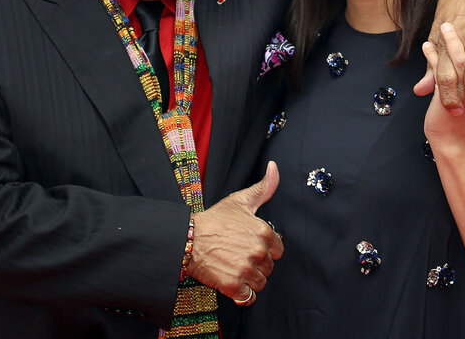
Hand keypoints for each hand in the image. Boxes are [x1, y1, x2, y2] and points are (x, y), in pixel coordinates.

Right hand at [185, 161, 283, 301]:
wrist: (186, 239)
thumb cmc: (213, 220)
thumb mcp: (239, 200)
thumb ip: (263, 188)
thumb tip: (274, 168)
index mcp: (263, 231)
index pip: (278, 250)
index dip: (264, 248)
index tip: (249, 245)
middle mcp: (258, 251)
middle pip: (269, 267)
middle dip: (257, 264)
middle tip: (238, 255)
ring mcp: (246, 269)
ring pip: (260, 283)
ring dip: (249, 279)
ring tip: (233, 267)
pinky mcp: (234, 285)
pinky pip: (248, 297)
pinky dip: (241, 293)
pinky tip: (230, 280)